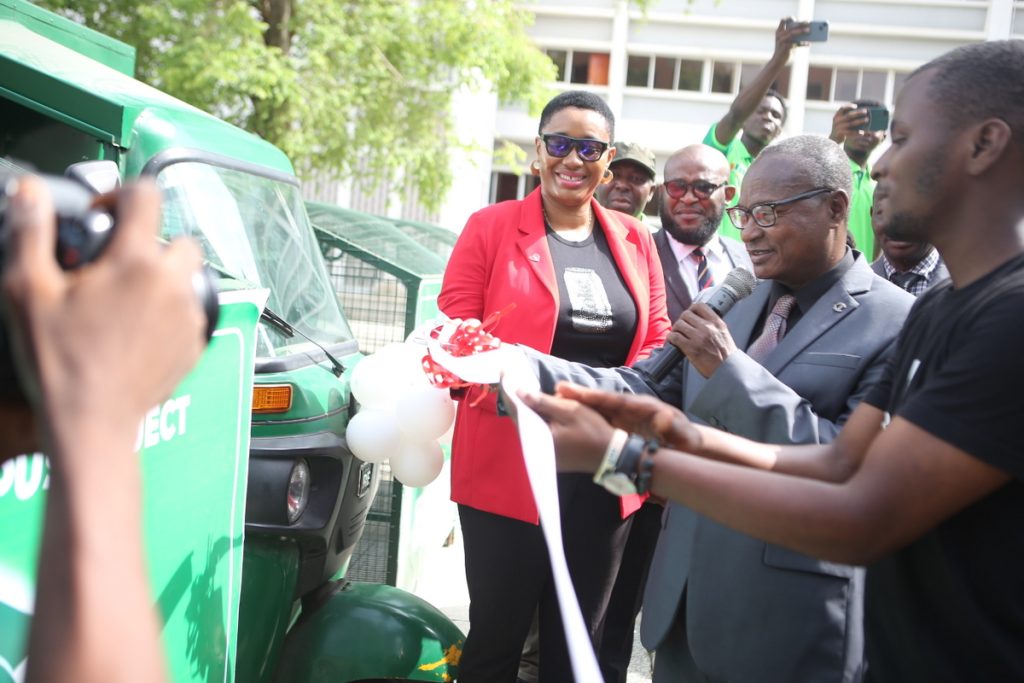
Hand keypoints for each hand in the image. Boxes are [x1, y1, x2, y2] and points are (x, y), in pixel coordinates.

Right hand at [1, 177, 206, 457]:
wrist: (92, 422)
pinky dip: (171, 312)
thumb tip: (29, 191)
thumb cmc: (59, 360)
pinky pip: (191, 312)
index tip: (101, 215)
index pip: (146, 197)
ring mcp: (188, 316)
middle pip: (179, 240)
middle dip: (152, 243)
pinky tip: (138, 330)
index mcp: (136, 262)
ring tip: (128, 298)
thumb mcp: (28, 290)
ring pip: (188, 278)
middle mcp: (173, 283)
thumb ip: (31, 232)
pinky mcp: (195, 344)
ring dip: (164, 278)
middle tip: (117, 264)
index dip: (120, 195)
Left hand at [516, 387, 615, 472]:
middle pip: (520, 420)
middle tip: (512, 379)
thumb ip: (543, 402)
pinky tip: (537, 407)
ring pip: (528, 427)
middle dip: (516, 400)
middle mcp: (536, 449)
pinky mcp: (550, 456)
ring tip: (523, 390)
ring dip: (526, 410)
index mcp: (538, 438)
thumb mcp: (570, 410)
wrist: (612, 454)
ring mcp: (542, 455)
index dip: (510, 391)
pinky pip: (537, 434)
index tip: (504, 373)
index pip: (517, 411)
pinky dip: (536, 419)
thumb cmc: (592, 431)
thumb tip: (520, 392)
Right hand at [551, 382, 699, 452]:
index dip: (596, 396)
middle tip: (558, 389)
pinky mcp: (622, 425)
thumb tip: (663, 419)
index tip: (578, 393)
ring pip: (599, 409)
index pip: (616, 400)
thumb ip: (673, 426)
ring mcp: (625, 416)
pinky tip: (570, 418)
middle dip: (581, 396)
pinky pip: (601, 419)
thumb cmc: (685, 439)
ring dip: (579, 405)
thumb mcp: (683, 434)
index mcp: (643, 407)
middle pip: (603, 400)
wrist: (688, 443)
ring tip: (556, 400)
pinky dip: (586, 417)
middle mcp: (631, 408)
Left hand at [668, 303, 736, 377]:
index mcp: (717, 323)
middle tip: (682, 328)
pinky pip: (674, 336)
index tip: (689, 315)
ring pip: (679, 324)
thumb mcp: (723, 334)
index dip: (691, 309)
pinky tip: (673, 341)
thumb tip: (698, 319)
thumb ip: (713, 325)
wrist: (727, 370)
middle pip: (686, 315)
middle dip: (682, 321)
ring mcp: (698, 337)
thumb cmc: (725, 355)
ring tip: (677, 335)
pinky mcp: (690, 348)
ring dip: (676, 329)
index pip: (700, 306)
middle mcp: (707, 328)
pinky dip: (671, 338)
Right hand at [775, 17, 808, 56]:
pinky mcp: (785, 48)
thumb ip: (793, 34)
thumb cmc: (784, 49)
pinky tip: (808, 44)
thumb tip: (807, 30)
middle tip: (808, 22)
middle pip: (790, 26)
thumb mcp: (787, 40)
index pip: (782, 21)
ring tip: (809, 30)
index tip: (796, 18)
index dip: (789, 18)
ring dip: (801, 31)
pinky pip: (796, 44)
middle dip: (799, 24)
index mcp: (778, 32)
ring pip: (792, 33)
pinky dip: (803, 44)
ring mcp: (781, 41)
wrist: (778, 61)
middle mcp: (779, 35)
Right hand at [830, 104, 868, 143]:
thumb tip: (858, 110)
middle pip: (848, 116)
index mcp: (836, 116)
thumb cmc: (840, 128)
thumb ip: (845, 116)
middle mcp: (837, 121)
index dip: (849, 106)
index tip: (856, 106)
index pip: (842, 109)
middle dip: (858, 113)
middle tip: (865, 111)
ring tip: (867, 120)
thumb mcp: (840, 121)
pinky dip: (857, 132)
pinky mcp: (840, 133)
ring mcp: (838, 127)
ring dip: (859, 121)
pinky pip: (850, 132)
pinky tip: (863, 132)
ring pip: (851, 124)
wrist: (833, 140)